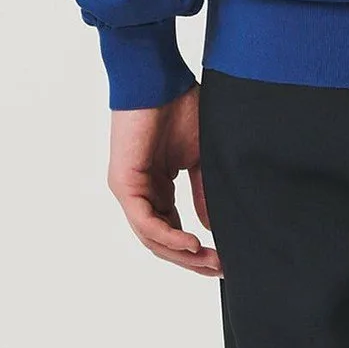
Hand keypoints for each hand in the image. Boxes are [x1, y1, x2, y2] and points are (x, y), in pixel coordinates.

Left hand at [107, 82, 221, 275]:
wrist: (158, 78)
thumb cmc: (179, 106)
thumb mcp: (199, 156)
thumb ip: (203, 191)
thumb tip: (210, 226)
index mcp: (157, 187)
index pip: (173, 230)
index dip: (196, 249)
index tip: (224, 259)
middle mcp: (141, 194)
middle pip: (163, 242)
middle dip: (192, 259)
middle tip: (220, 269)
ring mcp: (130, 191)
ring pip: (153, 238)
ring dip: (182, 254)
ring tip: (210, 261)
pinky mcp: (124, 185)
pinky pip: (146, 222)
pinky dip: (169, 237)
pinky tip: (193, 243)